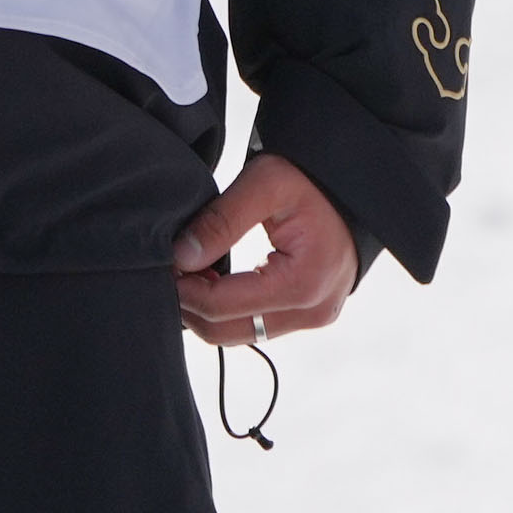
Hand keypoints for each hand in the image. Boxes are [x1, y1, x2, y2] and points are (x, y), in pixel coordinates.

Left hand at [172, 152, 357, 342]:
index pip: (222, 307)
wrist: (351, 185)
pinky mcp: (309, 314)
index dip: (183, 290)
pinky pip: (258, 326)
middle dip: (191, 306)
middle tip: (168, 271)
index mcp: (301, 283)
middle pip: (228, 332)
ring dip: (208, 310)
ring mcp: (313, 318)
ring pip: (241, 334)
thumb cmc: (309, 178)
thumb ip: (220, 221)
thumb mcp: (264, 183)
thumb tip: (180, 257)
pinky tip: (213, 280)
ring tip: (188, 273)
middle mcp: (311, 312)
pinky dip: (230, 309)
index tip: (161, 265)